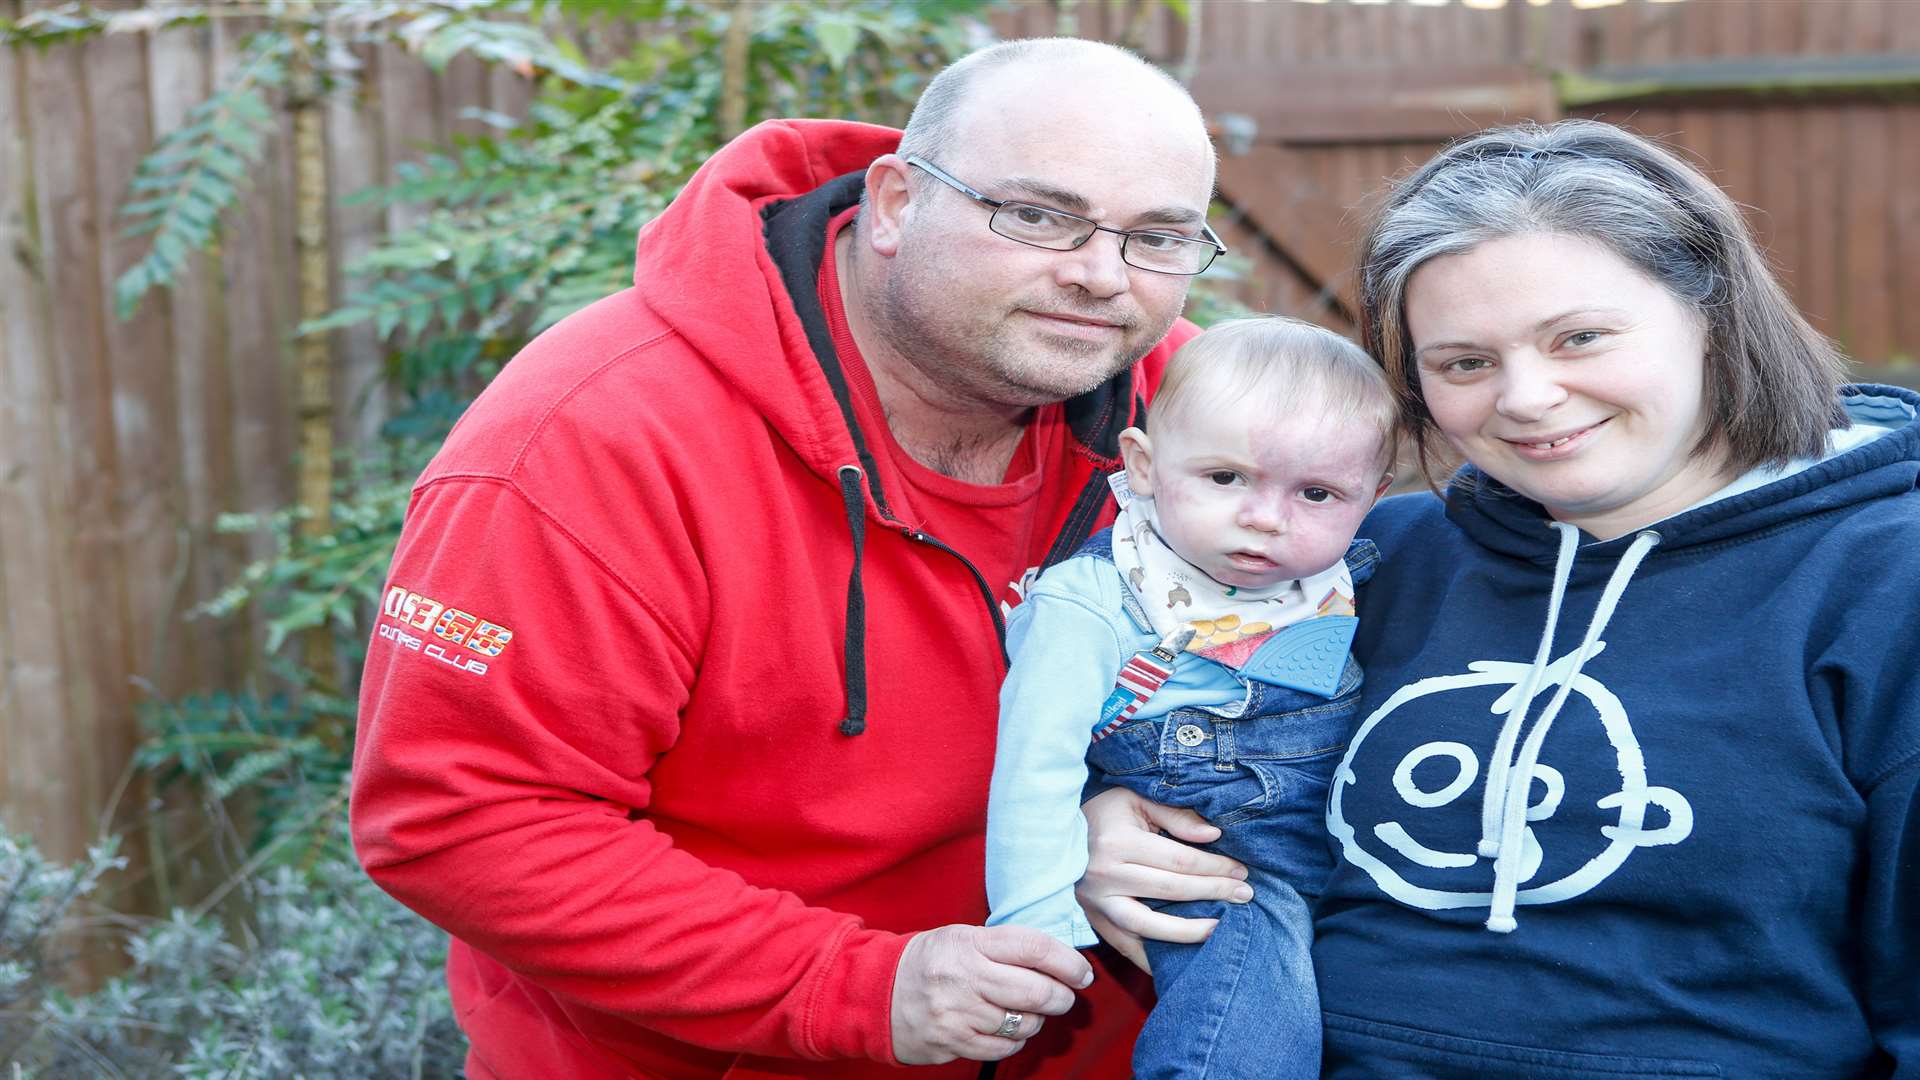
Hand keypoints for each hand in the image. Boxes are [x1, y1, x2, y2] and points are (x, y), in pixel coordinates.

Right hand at [889, 923, 1092, 1064]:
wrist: (875, 992)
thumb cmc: (930, 962)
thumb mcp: (961, 938)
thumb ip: (1005, 946)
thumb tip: (1060, 960)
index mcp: (969, 943)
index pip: (1033, 948)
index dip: (1067, 962)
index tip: (1082, 972)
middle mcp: (963, 977)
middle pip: (1036, 991)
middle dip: (1060, 996)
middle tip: (1064, 996)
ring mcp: (957, 1013)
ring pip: (1023, 1023)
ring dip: (1036, 1020)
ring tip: (1028, 1011)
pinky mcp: (951, 1042)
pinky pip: (1003, 1047)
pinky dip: (1015, 1040)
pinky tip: (1008, 1029)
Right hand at [1075, 787, 1251, 971]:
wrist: (1052, 833)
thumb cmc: (1102, 813)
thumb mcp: (1135, 799)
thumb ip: (1176, 816)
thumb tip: (1213, 836)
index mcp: (1119, 842)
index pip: (1179, 860)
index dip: (1215, 867)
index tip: (1241, 871)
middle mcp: (1106, 875)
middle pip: (1170, 891)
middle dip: (1213, 893)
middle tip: (1245, 895)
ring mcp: (1097, 902)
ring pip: (1148, 926)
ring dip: (1188, 931)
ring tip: (1219, 929)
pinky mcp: (1093, 920)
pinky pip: (1126, 946)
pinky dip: (1153, 958)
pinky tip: (1180, 961)